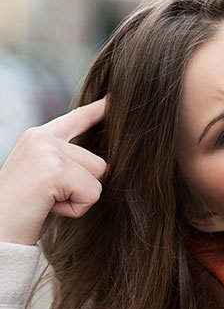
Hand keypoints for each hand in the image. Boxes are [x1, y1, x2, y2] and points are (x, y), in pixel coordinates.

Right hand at [0, 97, 107, 245]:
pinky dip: (76, 209)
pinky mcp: (54, 170)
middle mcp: (42, 137)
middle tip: (49, 197)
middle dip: (83, 187)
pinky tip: (48, 207)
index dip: (99, 110)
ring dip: (80, 198)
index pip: (77, 118)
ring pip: (98, 177)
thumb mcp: (44, 176)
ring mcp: (47, 151)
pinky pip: (91, 194)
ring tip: (48, 201)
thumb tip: (103, 161)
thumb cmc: (23, 209)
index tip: (115, 99)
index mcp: (38, 136)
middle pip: (99, 163)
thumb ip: (66, 161)